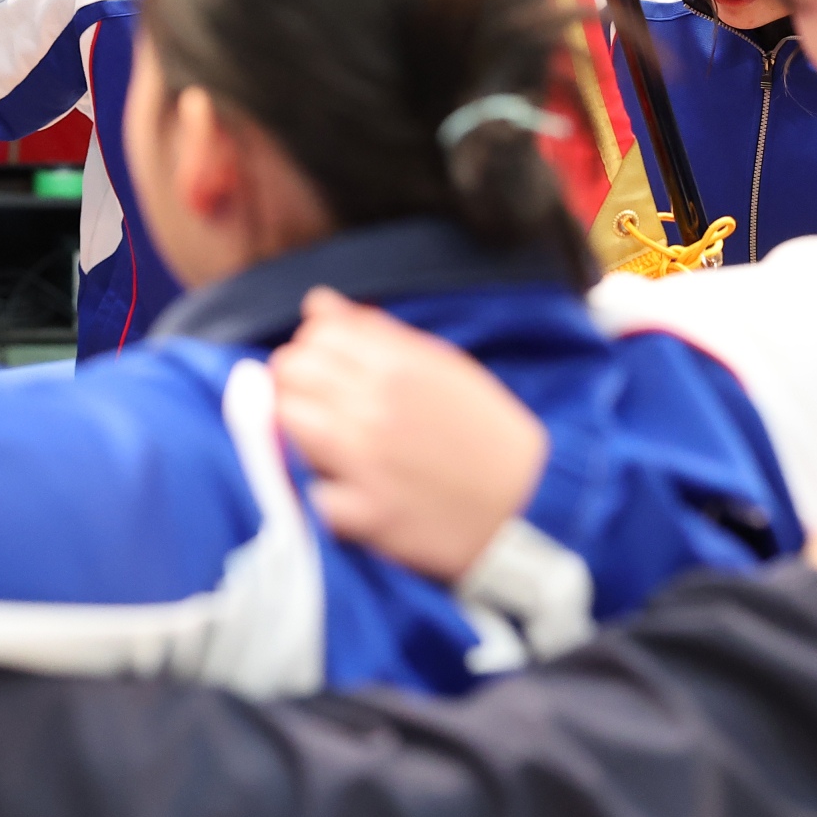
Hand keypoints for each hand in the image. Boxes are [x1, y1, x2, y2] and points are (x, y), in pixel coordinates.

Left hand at [269, 288, 548, 582]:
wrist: (530, 506)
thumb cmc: (485, 433)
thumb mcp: (443, 367)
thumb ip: (375, 333)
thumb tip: (316, 303)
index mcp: (398, 364)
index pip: (315, 333)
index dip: (315, 347)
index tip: (329, 367)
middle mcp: (376, 406)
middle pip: (290, 371)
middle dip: (296, 382)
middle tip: (320, 404)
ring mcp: (367, 461)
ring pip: (285, 421)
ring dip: (297, 428)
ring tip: (327, 442)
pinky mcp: (368, 513)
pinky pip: (311, 491)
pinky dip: (321, 490)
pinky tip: (343, 488)